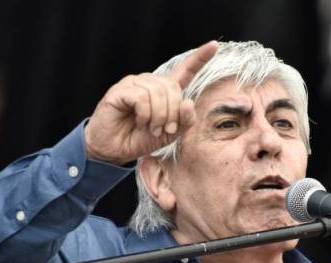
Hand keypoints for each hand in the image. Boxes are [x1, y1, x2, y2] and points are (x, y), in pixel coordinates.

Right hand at [84, 41, 218, 164]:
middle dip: (173, 113)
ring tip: (152, 129)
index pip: (185, 70)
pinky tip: (141, 123)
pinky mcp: (120, 90)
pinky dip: (146, 114)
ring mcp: (135, 84)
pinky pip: (142, 97)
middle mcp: (150, 83)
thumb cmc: (141, 139)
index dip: (200, 58)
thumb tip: (188, 102)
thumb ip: (185, 121)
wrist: (116, 150)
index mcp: (165, 91)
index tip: (214, 45)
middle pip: (173, 88)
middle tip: (166, 130)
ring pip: (158, 92)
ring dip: (159, 116)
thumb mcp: (170, 135)